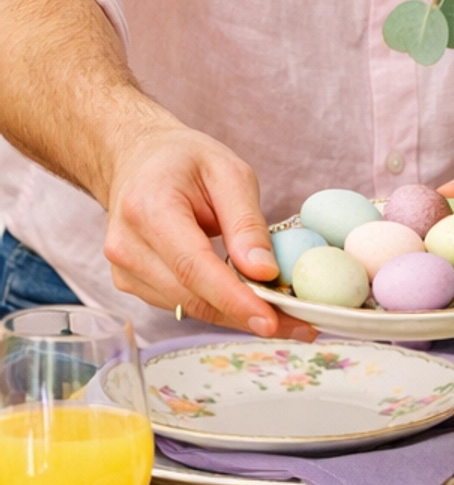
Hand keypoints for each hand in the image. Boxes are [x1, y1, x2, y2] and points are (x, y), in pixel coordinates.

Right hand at [102, 118, 313, 338]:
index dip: (233, 298)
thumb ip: (246, 222)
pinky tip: (244, 298)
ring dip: (235, 314)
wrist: (138, 160)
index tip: (271, 320)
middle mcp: (127, 244)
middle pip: (191, 296)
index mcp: (149, 208)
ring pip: (188, 307)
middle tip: (298, 324)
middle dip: (246, 314)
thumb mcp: (229, 173)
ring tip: (282, 312)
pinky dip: (216, 305)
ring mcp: (123, 268)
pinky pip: (179, 303)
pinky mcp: (129, 282)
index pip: (192, 266)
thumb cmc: (184, 160)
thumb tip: (264, 271)